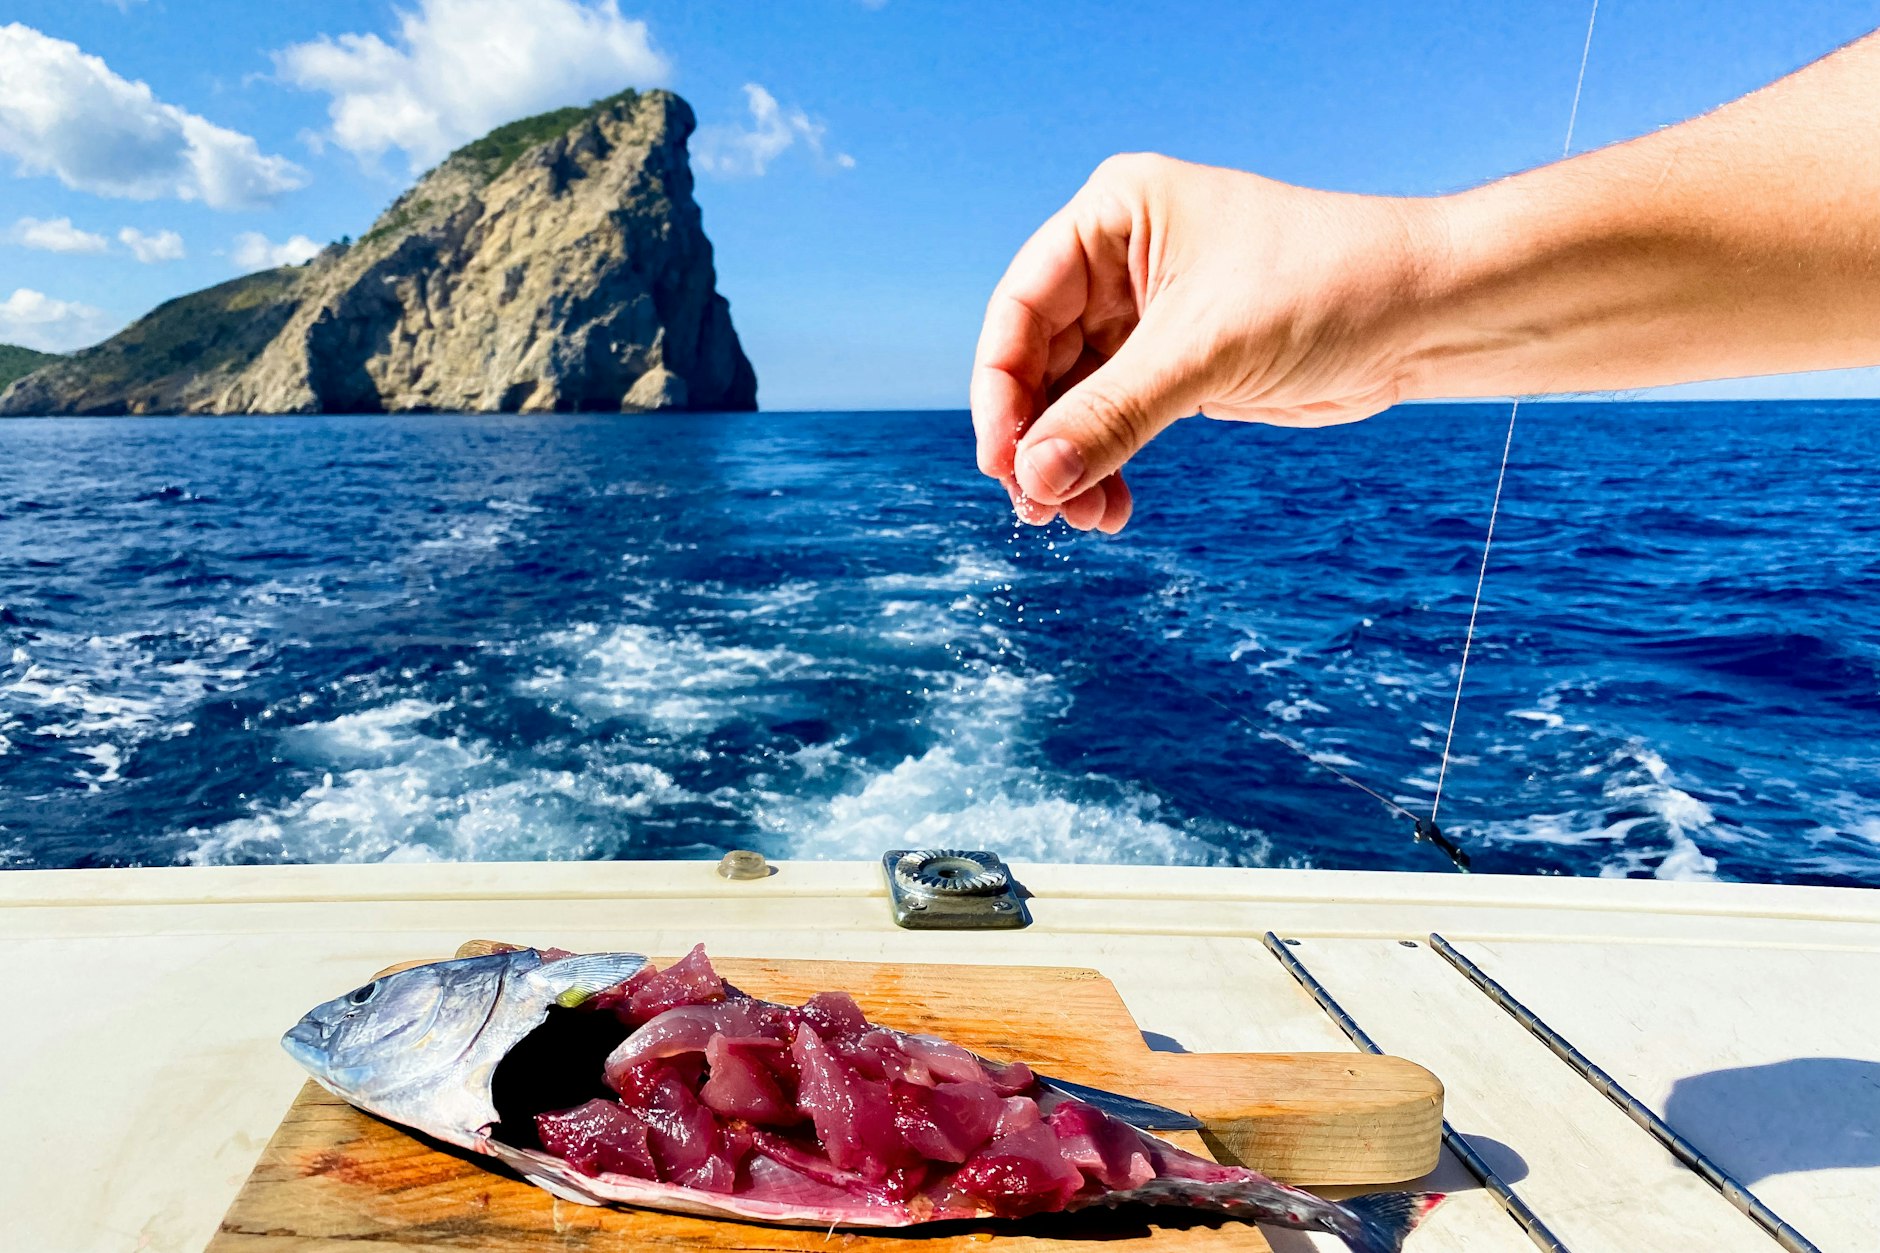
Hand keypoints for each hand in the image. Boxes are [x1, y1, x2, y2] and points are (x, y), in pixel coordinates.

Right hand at [970, 154, 1437, 531]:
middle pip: (1039, 360)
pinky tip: (1110, 505)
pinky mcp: (1179, 364)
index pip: (1022, 306)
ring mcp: (1148, 314)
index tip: (1003, 461)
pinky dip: (1107, 464)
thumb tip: (1035, 480)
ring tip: (1080, 519)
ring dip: (1072, 463)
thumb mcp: (1205, 353)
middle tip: (1039, 508)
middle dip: (1039, 438)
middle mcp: (1121, 259)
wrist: (1427, 314)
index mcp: (1115, 215)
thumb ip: (1112, 416)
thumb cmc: (1330, 289)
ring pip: (1075, 399)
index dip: (1002, 388)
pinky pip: (1116, 420)